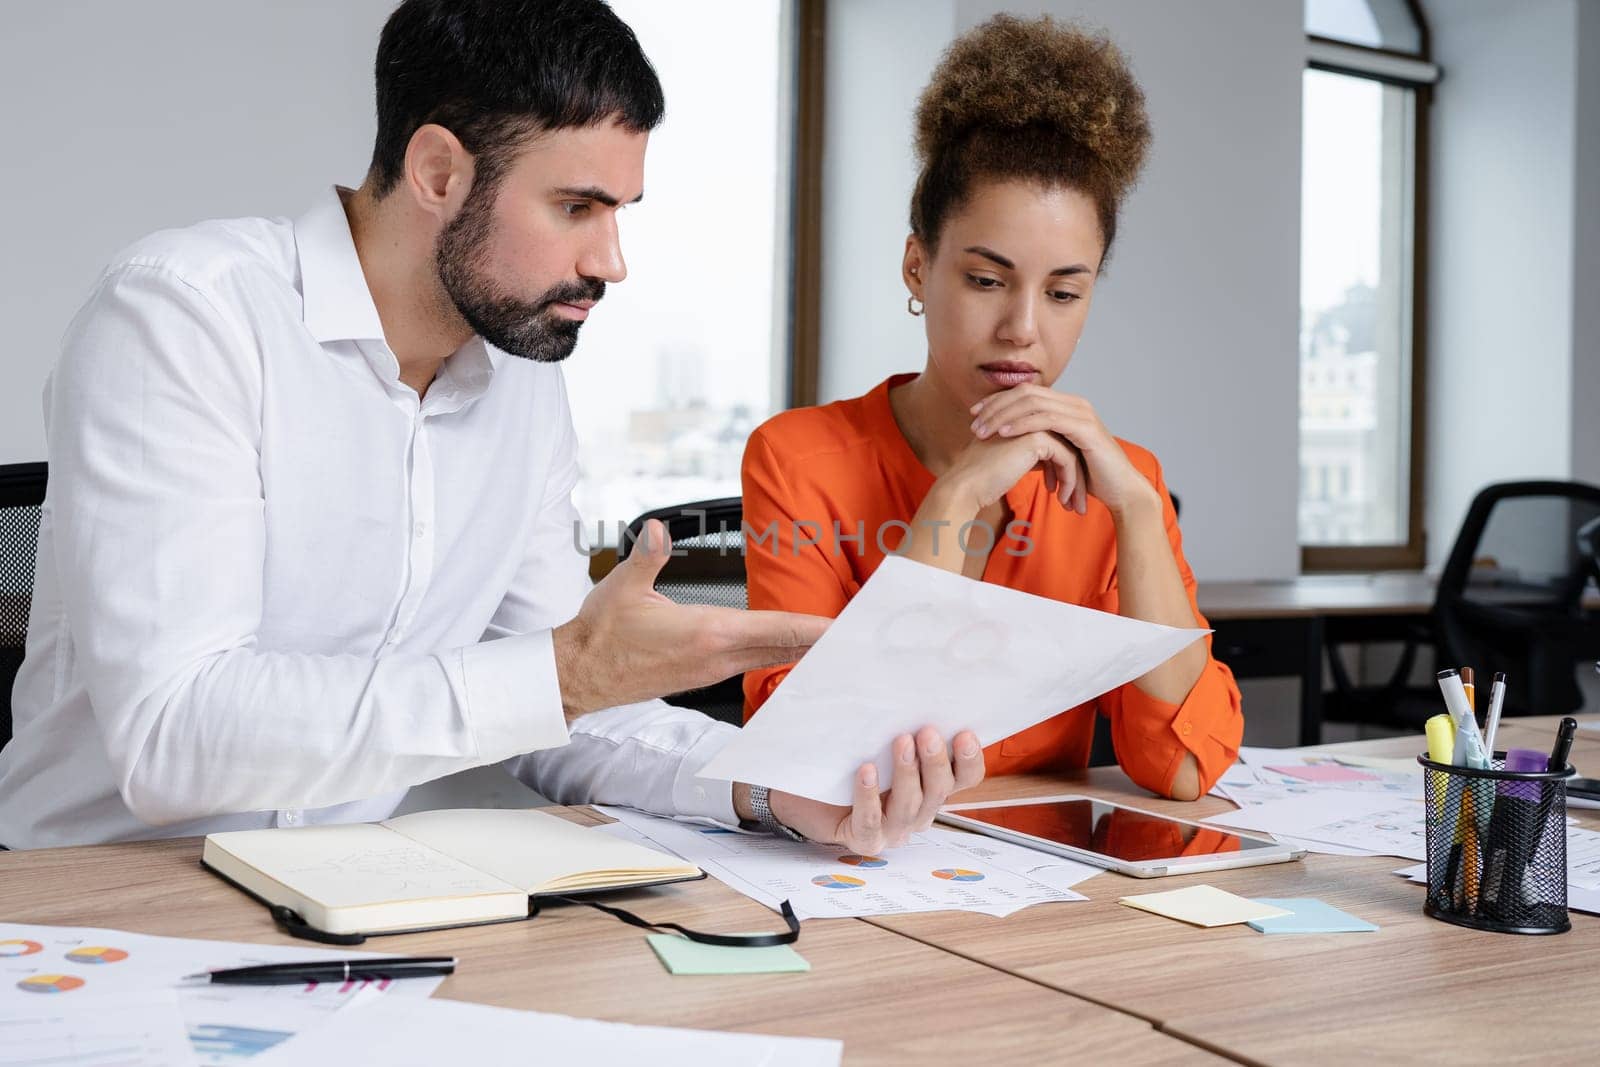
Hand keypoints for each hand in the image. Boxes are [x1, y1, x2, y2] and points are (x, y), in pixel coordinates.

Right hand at [553, 520, 829, 718]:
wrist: (579, 675)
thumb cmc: (600, 634)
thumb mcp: (622, 588)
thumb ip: (648, 556)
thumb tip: (658, 530)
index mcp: (707, 633)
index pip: (774, 628)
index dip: (814, 628)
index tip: (846, 629)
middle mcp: (717, 657)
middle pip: (784, 647)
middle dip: (822, 642)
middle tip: (860, 637)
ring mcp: (711, 670)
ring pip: (770, 657)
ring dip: (803, 650)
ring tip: (837, 642)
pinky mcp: (702, 675)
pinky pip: (752, 664)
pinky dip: (778, 656)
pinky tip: (791, 652)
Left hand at [758, 727, 985, 851]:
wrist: (805, 793)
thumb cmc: (849, 760)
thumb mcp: (880, 739)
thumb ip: (901, 724)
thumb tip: (912, 683)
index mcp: (932, 786)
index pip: (965, 778)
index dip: (970, 759)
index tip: (965, 732)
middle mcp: (919, 811)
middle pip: (939, 791)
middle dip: (935, 761)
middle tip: (926, 732)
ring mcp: (893, 830)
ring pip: (909, 808)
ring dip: (907, 774)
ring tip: (900, 742)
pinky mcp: (864, 840)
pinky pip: (871, 822)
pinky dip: (869, 796)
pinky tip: (865, 771)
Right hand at [939, 429, 1085, 514]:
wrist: (966, 486)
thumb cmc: (981, 479)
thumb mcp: (1008, 461)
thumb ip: (1027, 455)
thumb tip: (1048, 464)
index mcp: (1022, 420)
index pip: (1056, 442)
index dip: (1063, 468)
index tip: (1066, 492)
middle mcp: (1029, 418)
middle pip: (1066, 445)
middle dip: (1075, 476)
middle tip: (1077, 501)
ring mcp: (1034, 425)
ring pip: (1069, 452)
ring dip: (1075, 482)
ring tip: (1073, 506)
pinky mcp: (1038, 438)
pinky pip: (1066, 459)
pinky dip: (1068, 481)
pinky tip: (1063, 499)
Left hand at [969, 385, 1157, 515]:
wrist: (1120, 491)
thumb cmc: (1089, 477)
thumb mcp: (1058, 455)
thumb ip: (1039, 442)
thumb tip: (1009, 443)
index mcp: (1066, 406)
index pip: (1025, 393)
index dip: (997, 401)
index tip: (973, 414)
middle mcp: (1074, 403)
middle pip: (1026, 392)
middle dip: (996, 406)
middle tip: (973, 422)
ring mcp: (1081, 413)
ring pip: (1033, 403)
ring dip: (1004, 415)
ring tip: (983, 430)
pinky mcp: (1085, 428)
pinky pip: (1047, 419)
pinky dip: (1023, 424)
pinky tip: (1004, 434)